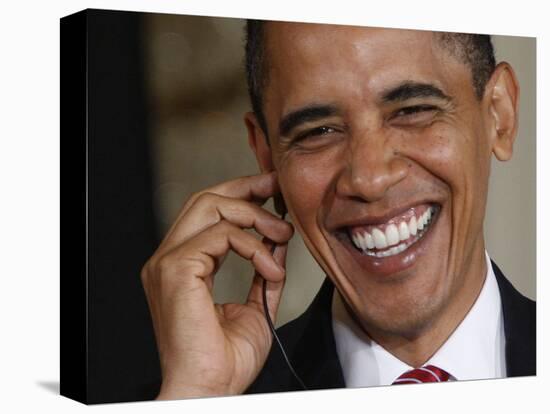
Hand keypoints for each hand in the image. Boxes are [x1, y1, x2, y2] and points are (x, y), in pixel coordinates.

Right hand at [141, 172, 293, 398]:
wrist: (210, 390)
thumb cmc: (225, 360)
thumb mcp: (256, 305)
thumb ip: (262, 270)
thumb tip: (277, 242)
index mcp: (182, 266)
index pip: (207, 213)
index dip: (240, 194)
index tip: (271, 190)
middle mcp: (169, 258)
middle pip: (205, 198)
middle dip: (246, 187)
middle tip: (277, 189)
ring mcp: (168, 262)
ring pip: (211, 207)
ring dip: (255, 216)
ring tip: (283, 235)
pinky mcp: (176, 269)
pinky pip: (222, 235)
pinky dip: (254, 247)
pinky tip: (271, 269)